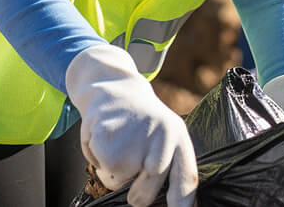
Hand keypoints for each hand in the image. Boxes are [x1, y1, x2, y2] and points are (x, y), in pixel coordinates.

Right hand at [66, 44, 196, 206]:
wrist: (116, 88)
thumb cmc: (143, 121)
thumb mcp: (166, 134)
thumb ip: (170, 165)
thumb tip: (174, 203)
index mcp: (179, 139)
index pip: (186, 179)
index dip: (183, 204)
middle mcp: (161, 138)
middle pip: (147, 193)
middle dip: (137, 196)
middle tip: (132, 176)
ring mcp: (135, 139)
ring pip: (119, 183)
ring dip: (114, 173)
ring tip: (120, 144)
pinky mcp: (109, 139)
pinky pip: (101, 170)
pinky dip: (98, 161)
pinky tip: (106, 139)